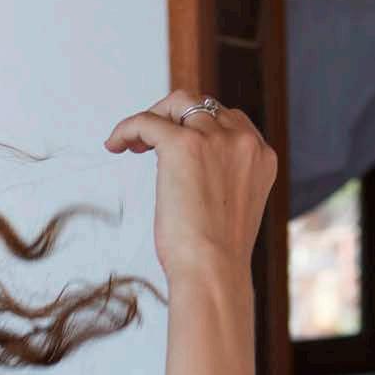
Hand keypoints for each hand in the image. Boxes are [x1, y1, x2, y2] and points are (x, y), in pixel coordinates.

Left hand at [104, 89, 276, 285]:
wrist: (213, 272)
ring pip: (179, 103)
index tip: (173, 150)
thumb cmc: (215, 258)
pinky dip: (128, 127)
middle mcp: (243, 141)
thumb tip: (192, 184)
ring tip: (131, 144)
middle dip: (174, 118)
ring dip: (153, 117)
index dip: (197, 128)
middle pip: (204, 105)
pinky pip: (148, 121)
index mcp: (261, 156)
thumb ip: (222, 186)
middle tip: (148, 144)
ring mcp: (216, 139)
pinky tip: (114, 145)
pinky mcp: (184, 146)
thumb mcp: (230, 213)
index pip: (229, 121)